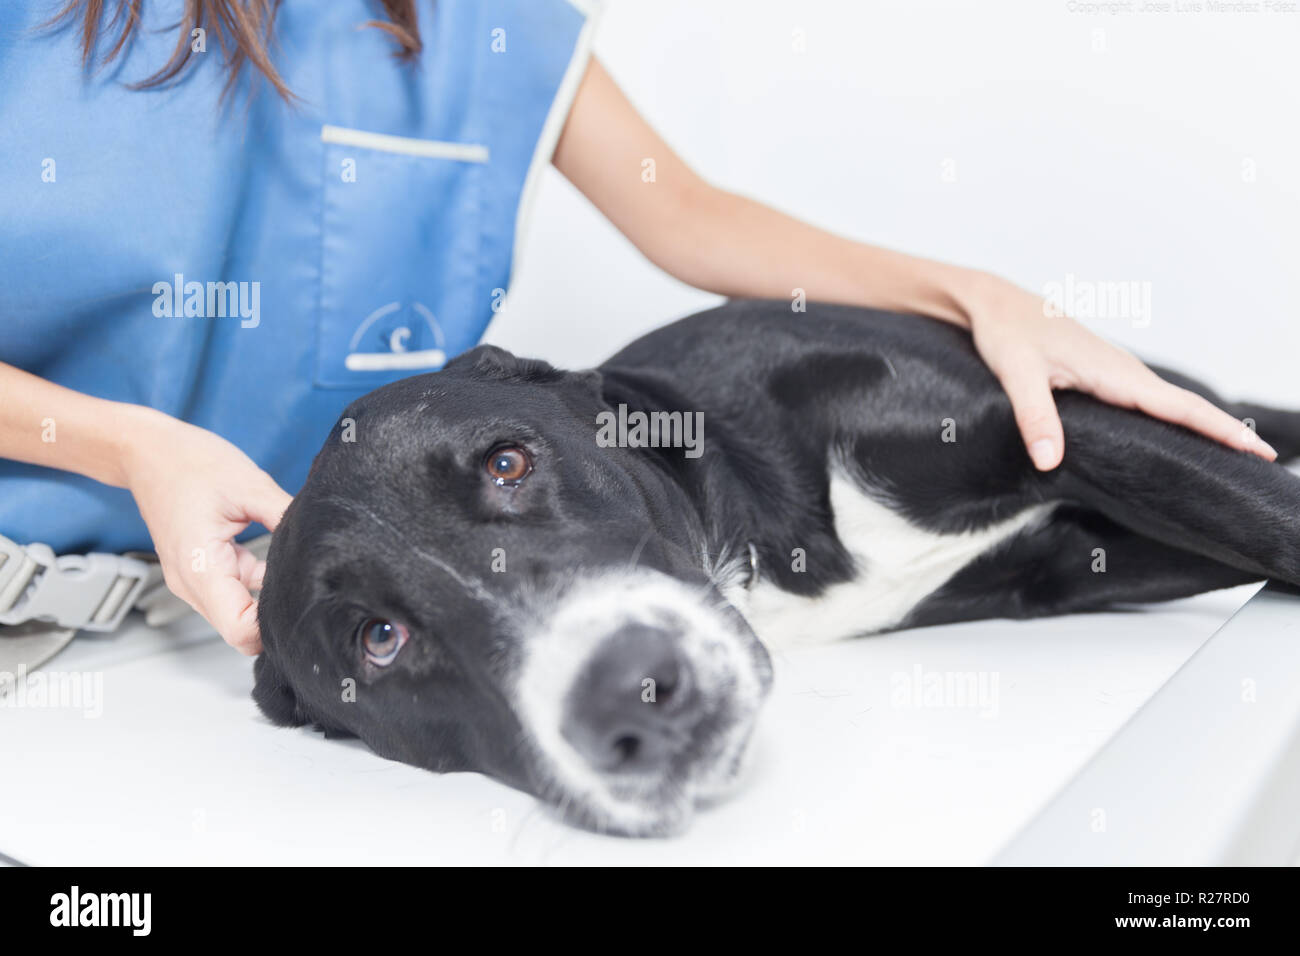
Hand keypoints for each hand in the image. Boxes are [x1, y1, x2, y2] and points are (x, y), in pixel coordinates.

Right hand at [118, 408, 291, 653]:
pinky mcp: (202, 569)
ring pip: (239, 612)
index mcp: (199, 568)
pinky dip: (258, 580)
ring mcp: (193, 579)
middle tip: (310, 589)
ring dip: (267, 597)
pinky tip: (275, 555)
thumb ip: (286, 518)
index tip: (304, 603)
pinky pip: (236, 589)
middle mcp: (191, 583)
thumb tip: (321, 542)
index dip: (275, 625)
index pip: (240, 630)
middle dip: (276, 616)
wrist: (147, 451)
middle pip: (240, 630)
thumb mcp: (250, 485)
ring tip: (293, 567)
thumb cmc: (187, 463)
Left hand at [965, 278, 1277, 470]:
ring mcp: (1116, 373)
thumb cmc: (1006, 334)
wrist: (995, 303)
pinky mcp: (1103, 375)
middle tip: (1264, 463)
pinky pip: (1149, 401)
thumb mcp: (1016, 375)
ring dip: (1203, 426)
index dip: (1219, 430)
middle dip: (1224, 433)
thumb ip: (1034, 417)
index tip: (1258, 450)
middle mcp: (1123, 372)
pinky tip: (1179, 437)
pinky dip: (1174, 418)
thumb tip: (1049, 461)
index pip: (1178, 407)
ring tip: (1236, 457)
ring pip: (1169, 404)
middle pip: (1184, 408)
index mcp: (1114, 372)